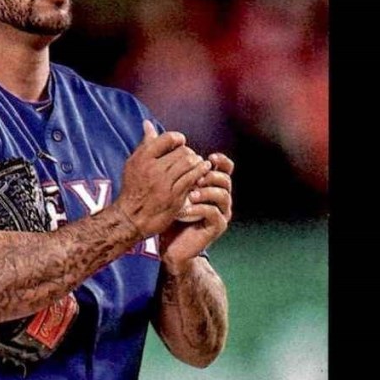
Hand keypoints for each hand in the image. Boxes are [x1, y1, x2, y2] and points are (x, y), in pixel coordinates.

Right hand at [115, 120, 210, 238]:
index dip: (178, 139)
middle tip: (191, 157)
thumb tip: (148, 123)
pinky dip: (200, 172)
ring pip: (189, 163)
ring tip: (197, 164)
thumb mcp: (133, 164)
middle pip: (182, 151)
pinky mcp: (175, 196)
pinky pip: (193, 178)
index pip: (168, 138)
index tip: (180, 143)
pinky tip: (203, 171)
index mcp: (143, 159)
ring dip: (197, 162)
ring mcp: (164, 183)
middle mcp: (153, 169)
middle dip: (189, 152)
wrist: (130, 218)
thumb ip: (145, 144)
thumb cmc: (133, 189)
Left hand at [159, 151, 233, 273]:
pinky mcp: (217, 227)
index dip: (220, 161)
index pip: (225, 168)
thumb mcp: (170, 190)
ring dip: (207, 192)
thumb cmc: (170, 216)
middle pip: (226, 179)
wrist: (171, 246)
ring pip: (223, 195)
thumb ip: (169, 168)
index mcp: (213, 186)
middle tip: (196, 178)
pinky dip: (200, 209)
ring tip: (190, 194)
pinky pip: (214, 214)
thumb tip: (153, 133)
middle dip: (211, 176)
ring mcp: (221, 213)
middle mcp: (221, 198)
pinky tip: (185, 210)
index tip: (208, 157)